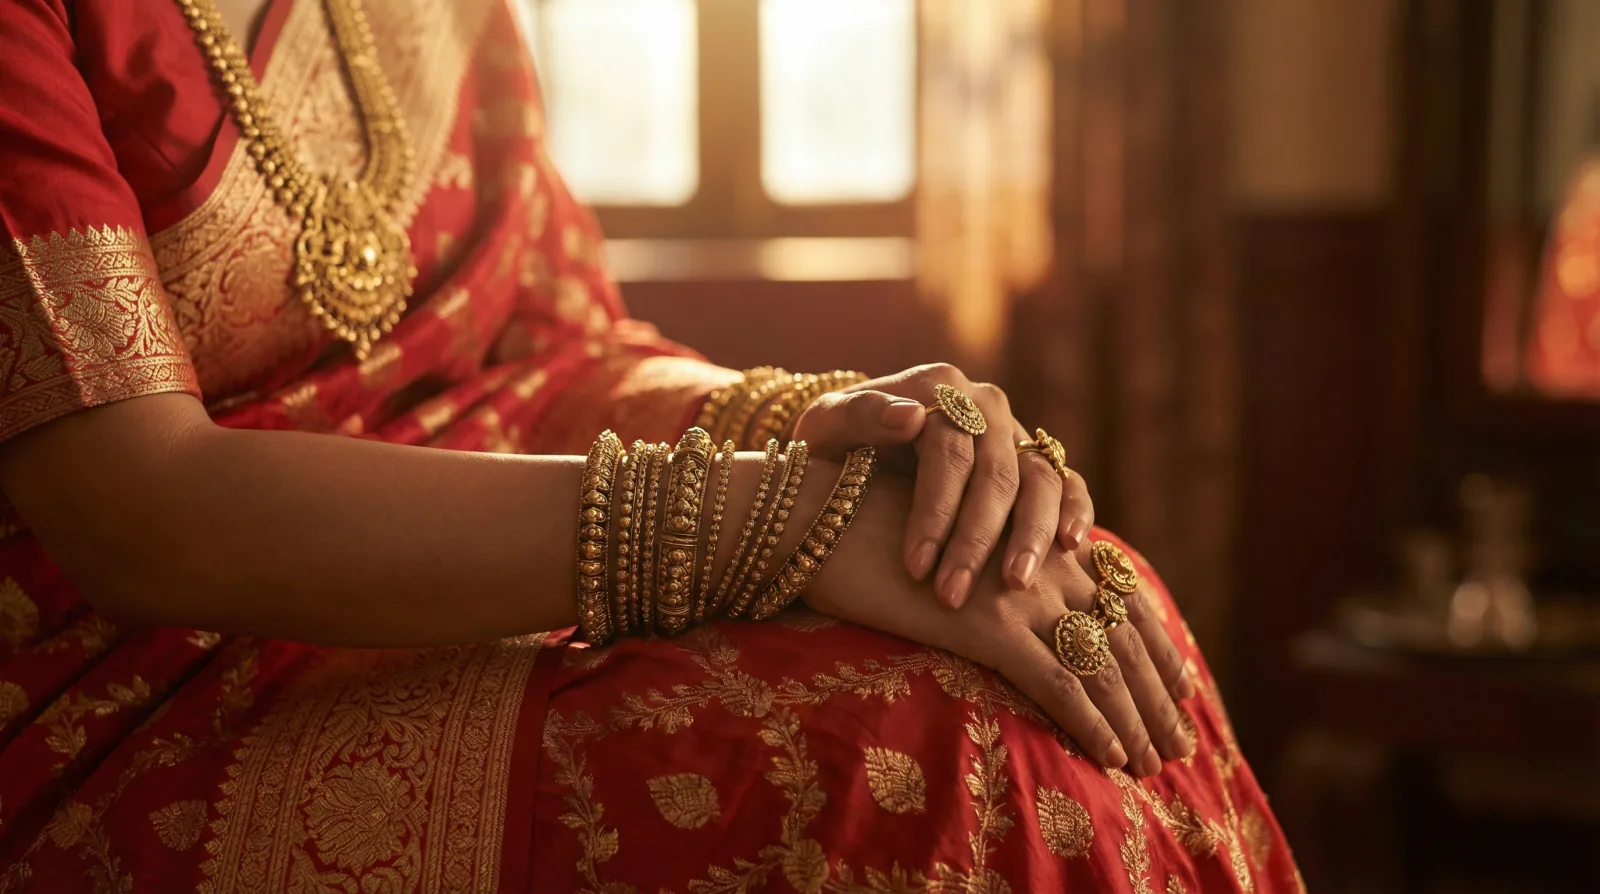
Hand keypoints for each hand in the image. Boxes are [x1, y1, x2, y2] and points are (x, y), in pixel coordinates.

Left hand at [791, 363, 1093, 607]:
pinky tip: (1073, 547)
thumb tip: (909, 417)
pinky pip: (1067, 480)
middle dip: (976, 539)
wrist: (859, 438)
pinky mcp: (1034, 457)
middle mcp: (984, 404)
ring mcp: (1014, 430)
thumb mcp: (827, 423)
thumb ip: (860, 414)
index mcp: (937, 386)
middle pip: (994, 472)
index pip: (947, 451)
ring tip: (1016, 584)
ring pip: (1039, 479)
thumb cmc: (837, 439)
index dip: (935, 511)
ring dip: (1031, 534)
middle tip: (953, 595)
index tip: (915, 567)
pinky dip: (1077, 509)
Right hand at [802, 469, 1194, 773]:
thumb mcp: (948, 546)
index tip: (1179, 686)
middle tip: (1181, 742)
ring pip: (1103, 664)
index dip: (1154, 644)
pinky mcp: (989, 622)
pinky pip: (1057, 683)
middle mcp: (1042, 559)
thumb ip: (991, 565)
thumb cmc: (870, 530)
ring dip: (1135, 720)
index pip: (1118, 595)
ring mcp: (1020, 590)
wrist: (819, 517)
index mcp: (1036, 538)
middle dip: (1157, 694)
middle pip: (1124, 634)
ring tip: (1155, 763)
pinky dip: (1091, 724)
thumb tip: (1017, 602)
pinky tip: (1111, 757)